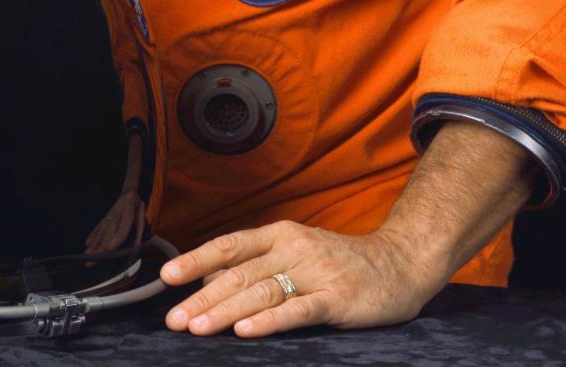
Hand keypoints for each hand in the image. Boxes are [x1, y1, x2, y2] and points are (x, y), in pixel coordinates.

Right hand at [85, 189, 145, 254]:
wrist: (128, 193)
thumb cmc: (137, 208)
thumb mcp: (142, 216)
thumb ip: (139, 231)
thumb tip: (136, 247)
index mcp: (129, 210)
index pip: (123, 226)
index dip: (116, 238)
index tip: (109, 249)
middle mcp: (116, 213)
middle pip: (108, 233)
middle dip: (100, 247)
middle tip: (92, 260)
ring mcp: (109, 216)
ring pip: (101, 232)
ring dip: (93, 245)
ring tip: (86, 255)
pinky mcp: (105, 218)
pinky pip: (98, 228)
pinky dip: (93, 236)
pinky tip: (88, 244)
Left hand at [161, 219, 442, 337]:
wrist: (399, 264)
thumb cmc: (341, 263)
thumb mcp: (297, 252)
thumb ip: (259, 263)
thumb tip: (211, 278)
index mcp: (280, 235)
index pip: (230, 245)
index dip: (196, 259)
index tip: (166, 277)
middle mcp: (293, 248)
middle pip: (240, 273)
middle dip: (202, 296)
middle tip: (173, 319)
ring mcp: (315, 273)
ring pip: (262, 291)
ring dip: (226, 311)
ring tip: (197, 327)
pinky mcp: (337, 298)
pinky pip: (298, 310)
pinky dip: (270, 321)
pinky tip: (247, 331)